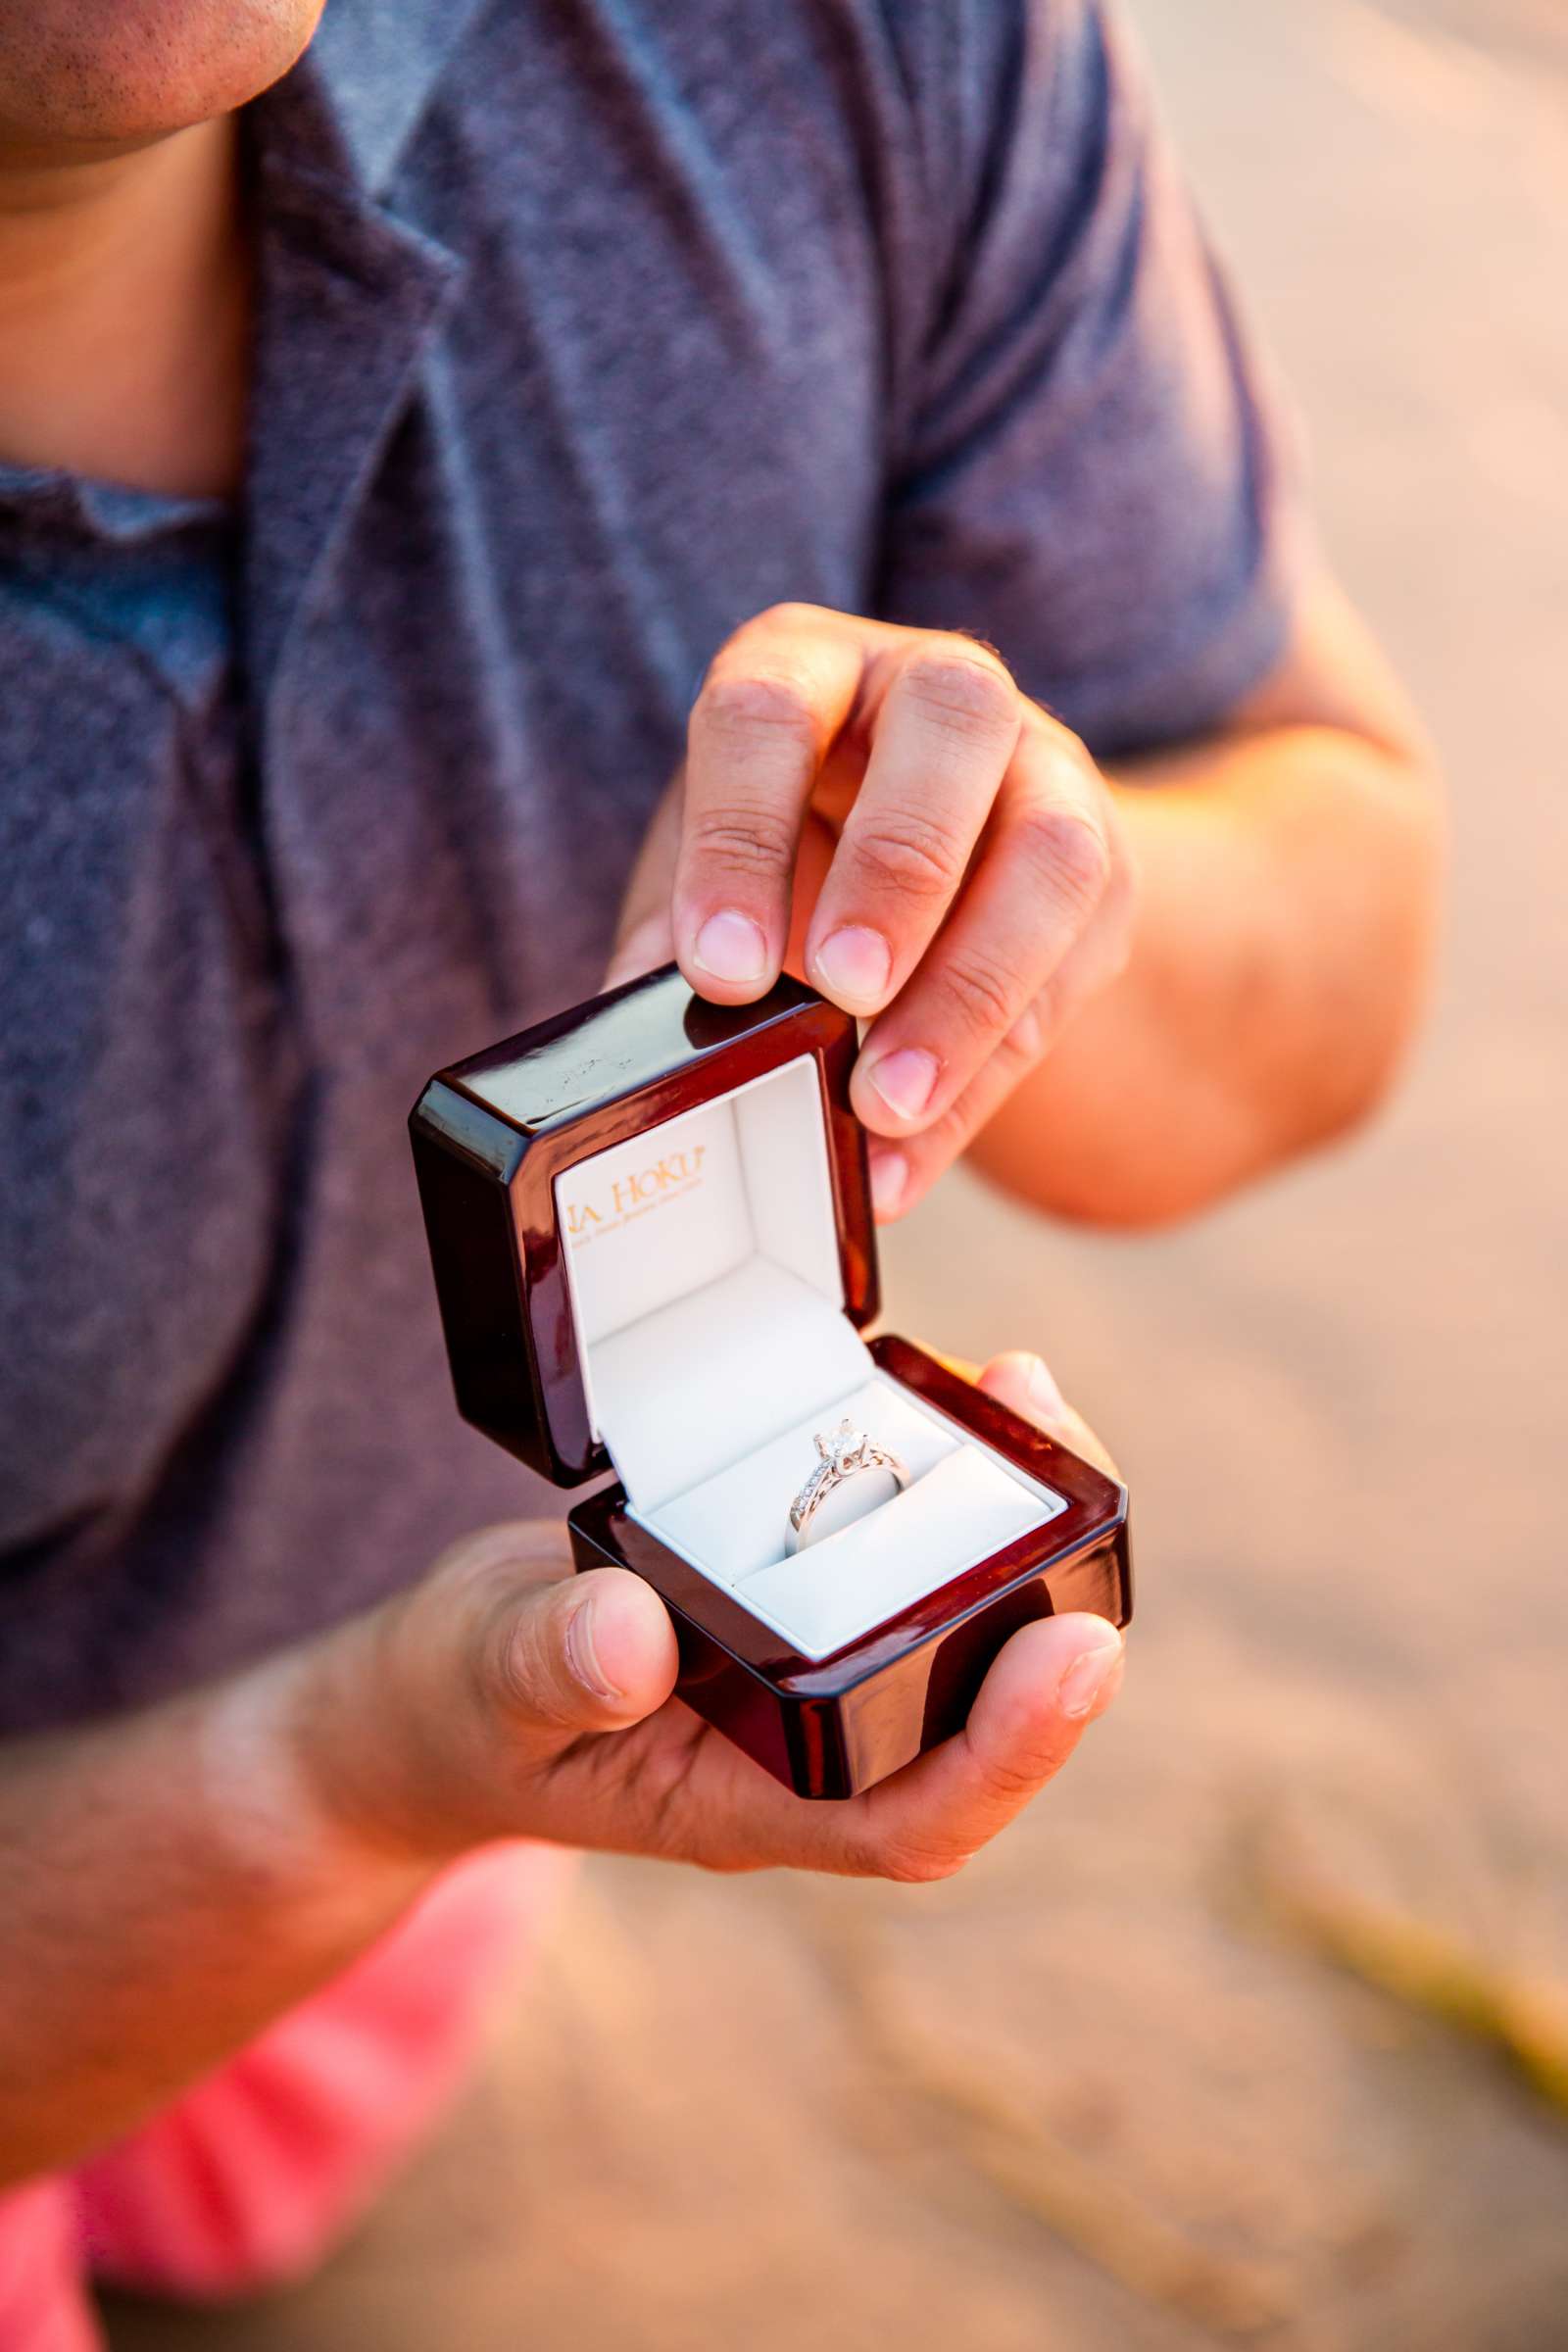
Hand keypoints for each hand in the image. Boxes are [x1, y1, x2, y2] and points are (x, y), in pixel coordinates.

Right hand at [295, 1354, 1123, 1881]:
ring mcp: (814, 1682)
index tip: (1082, 1651)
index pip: (913, 1817)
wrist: (443, 1698)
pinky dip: (947, 1485)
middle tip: (1077, 1469)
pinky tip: (960, 1398)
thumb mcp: (477, 1682)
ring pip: (961, 1635)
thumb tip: (634, 1636)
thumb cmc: (457, 1706)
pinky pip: (908, 1565)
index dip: (1014, 1751)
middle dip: (1051, 1610)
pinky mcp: (804, 1605)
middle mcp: (808, 1752)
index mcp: (744, 1802)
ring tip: (1026, 1400)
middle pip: (976, 1720)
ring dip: (1016, 1533)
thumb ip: (545, 1666)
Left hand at [608, 604, 1136, 1218]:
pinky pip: (1066, 976)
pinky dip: (983, 1080)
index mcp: (811, 662)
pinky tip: (908, 1153)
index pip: (770, 711)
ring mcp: (1043, 770)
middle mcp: (940, 687)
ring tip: (884, 1102)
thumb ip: (673, 945)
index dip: (742, 838)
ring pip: (1051, 854)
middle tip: (843, 991)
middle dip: (899, 868)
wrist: (922, 868)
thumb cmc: (785, 851)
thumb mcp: (709, 869)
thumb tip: (633, 1061)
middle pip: (953, 724)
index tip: (721, 970)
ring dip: (969, 990)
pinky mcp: (1103, 875)